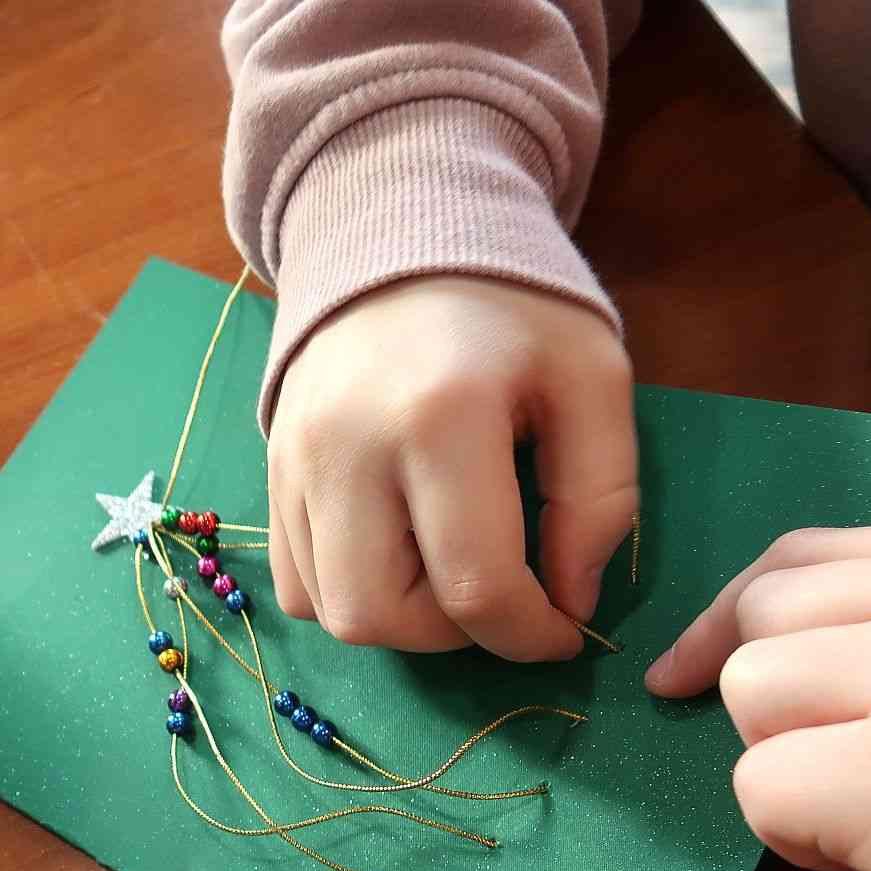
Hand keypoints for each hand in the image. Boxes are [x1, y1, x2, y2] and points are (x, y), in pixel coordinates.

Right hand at [268, 273, 637, 658]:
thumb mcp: (594, 383)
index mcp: (442, 419)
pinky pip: (296, 583)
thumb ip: (600, 499)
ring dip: (403, 619)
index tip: (565, 630)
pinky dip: (352, 593)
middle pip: (380, 617)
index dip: (531, 635)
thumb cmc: (513, 311)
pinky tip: (400, 553)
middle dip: (453, 637)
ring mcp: (294, 462)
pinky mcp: (270, 471)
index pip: (476, 585)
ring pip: (331, 611)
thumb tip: (570, 603)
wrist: (400, 234)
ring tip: (451, 568)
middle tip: (499, 595)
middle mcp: (348, 448)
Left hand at [648, 527, 870, 870]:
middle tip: (853, 759)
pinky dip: (791, 832)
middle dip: (774, 695)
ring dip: (782, 762)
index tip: (687, 663)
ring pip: (749, 687)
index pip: (809, 553)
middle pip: (766, 610)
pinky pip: (758, 784)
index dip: (733, 612)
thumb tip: (685, 653)